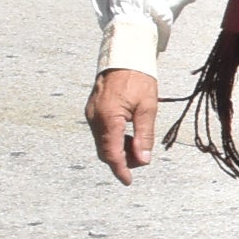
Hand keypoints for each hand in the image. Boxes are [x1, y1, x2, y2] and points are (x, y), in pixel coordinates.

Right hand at [85, 68, 157, 185]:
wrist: (123, 57)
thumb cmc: (138, 79)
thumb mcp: (148, 108)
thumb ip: (144, 135)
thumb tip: (143, 159)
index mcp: (109, 119)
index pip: (112, 153)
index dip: (121, 169)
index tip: (128, 181)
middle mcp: (94, 119)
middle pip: (105, 151)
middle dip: (122, 160)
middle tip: (142, 160)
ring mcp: (90, 115)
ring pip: (102, 143)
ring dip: (118, 150)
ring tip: (138, 146)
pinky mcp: (92, 112)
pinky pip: (101, 133)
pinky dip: (114, 140)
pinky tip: (129, 136)